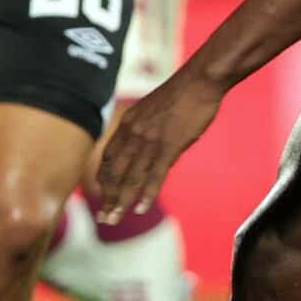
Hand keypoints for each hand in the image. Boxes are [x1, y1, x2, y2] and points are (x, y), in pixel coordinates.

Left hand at [94, 64, 225, 220]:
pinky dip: (147, 194)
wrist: (199, 80)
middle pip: (115, 172)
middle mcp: (133, 134)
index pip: (108, 157)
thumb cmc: (180, 94)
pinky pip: (155, 176)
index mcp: (128, 124)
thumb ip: (143, 129)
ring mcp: (150, 141)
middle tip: (103, 217)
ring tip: (114, 220)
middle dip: (108, 197)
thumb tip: (143, 148)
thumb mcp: (151, 110)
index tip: (100, 193)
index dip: (103, 178)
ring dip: (121, 201)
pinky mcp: (170, 146)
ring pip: (131, 178)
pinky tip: (140, 209)